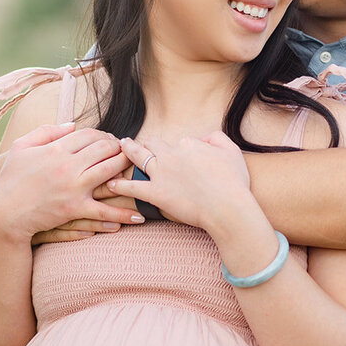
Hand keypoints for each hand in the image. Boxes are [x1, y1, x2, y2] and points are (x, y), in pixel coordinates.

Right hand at [0, 124, 144, 243]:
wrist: (3, 214)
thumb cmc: (10, 180)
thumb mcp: (21, 148)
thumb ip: (47, 131)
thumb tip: (72, 124)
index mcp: (57, 149)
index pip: (90, 135)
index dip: (104, 135)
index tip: (111, 140)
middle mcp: (68, 166)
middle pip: (105, 149)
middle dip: (120, 148)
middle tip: (128, 152)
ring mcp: (73, 188)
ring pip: (111, 173)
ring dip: (127, 170)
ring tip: (139, 171)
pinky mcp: (74, 210)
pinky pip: (104, 210)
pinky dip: (121, 213)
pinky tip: (137, 215)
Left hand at [111, 132, 250, 232]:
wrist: (227, 207)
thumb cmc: (234, 182)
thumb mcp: (232, 151)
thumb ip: (217, 138)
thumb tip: (204, 138)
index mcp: (189, 144)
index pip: (178, 142)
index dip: (178, 149)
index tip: (178, 156)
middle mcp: (172, 155)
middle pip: (154, 144)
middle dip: (147, 144)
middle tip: (139, 144)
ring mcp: (161, 174)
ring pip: (139, 157)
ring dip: (128, 152)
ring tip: (119, 148)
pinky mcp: (156, 193)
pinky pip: (132, 188)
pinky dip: (120, 186)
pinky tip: (111, 184)